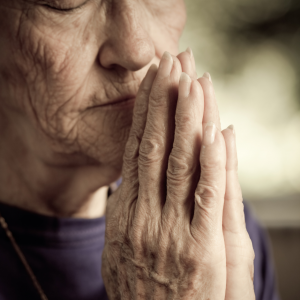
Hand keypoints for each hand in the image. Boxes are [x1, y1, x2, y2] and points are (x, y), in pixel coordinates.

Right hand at [102, 48, 253, 298]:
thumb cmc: (145, 287)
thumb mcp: (125, 245)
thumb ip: (138, 203)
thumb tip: (139, 168)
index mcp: (127, 212)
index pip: (137, 149)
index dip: (146, 112)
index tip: (155, 80)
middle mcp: (144, 214)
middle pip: (156, 146)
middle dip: (165, 101)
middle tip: (172, 62)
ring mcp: (171, 230)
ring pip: (181, 163)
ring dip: (188, 119)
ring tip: (194, 80)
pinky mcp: (201, 249)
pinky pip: (206, 195)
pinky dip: (210, 161)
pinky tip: (214, 129)